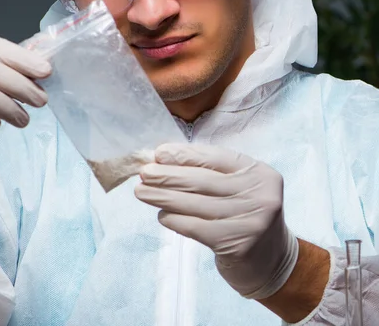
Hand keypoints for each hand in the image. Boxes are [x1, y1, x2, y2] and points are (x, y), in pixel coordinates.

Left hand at [135, 143, 298, 298]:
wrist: (273, 262)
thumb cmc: (246, 215)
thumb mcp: (239, 187)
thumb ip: (211, 172)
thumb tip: (165, 160)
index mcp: (258, 172)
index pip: (215, 157)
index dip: (184, 154)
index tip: (159, 153)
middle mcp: (259, 193)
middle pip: (202, 180)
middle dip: (168, 175)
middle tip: (143, 172)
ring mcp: (250, 220)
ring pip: (195, 204)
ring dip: (163, 197)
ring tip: (142, 192)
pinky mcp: (237, 244)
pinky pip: (196, 227)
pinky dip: (175, 219)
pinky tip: (161, 215)